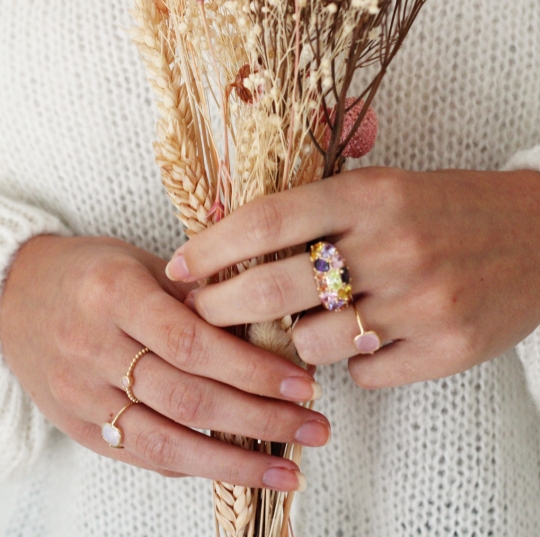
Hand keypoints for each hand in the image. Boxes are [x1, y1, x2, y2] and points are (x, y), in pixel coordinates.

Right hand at [0, 235, 328, 489]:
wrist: (15, 294)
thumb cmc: (91, 272)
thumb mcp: (142, 263)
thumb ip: (198, 296)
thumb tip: (264, 326)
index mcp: (115, 295)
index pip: (194, 342)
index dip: (253, 369)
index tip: (304, 384)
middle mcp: (95, 349)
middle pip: (190, 398)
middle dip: (261, 419)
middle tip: (315, 428)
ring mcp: (83, 395)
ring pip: (168, 441)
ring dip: (237, 461)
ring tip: (290, 470)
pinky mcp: (79, 426)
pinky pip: (143, 455)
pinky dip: (195, 464)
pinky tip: (237, 468)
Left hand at [165, 167, 539, 387]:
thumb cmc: (448, 209)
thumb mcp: (385, 188)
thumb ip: (319, 213)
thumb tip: (242, 252)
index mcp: (370, 195)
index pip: (266, 221)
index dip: (211, 248)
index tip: (178, 267)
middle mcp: (393, 246)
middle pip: (274, 290)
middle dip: (221, 308)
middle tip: (202, 314)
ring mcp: (422, 302)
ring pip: (313, 345)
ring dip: (294, 343)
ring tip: (304, 329)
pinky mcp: (448, 348)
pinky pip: (365, 373)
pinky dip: (352, 364)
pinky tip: (365, 343)